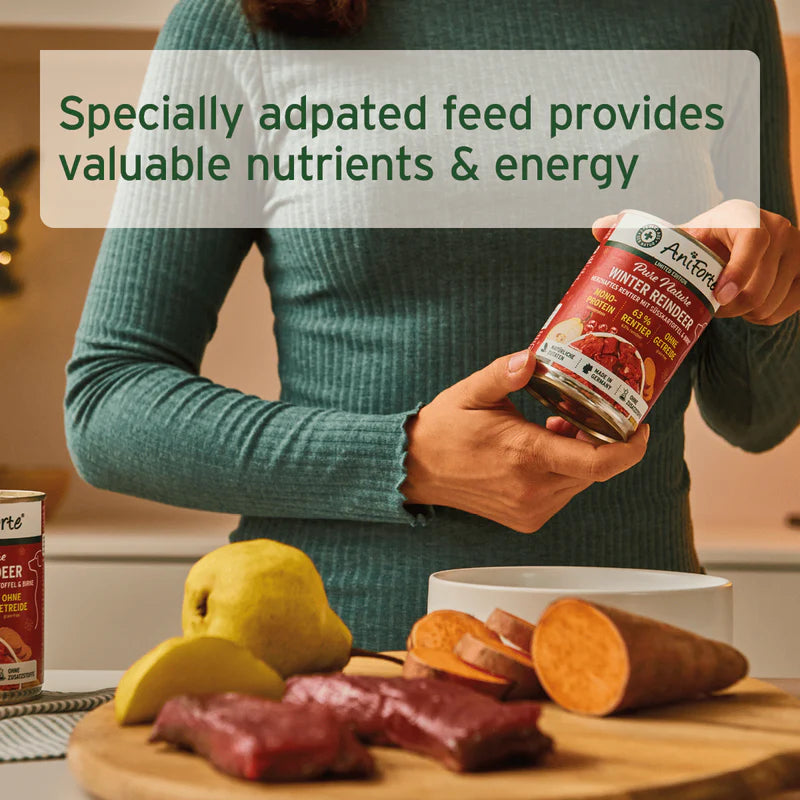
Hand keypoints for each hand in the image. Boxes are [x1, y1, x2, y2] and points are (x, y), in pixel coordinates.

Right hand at [401, 350, 649, 532]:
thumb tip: (533, 356)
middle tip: (584, 412)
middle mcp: (533, 489)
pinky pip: (563, 492)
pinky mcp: (526, 518)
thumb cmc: (444, 428)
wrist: (416, 469)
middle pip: (594, 469)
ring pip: (580, 481)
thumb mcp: (473, 391)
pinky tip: (543, 448)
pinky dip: (564, 470)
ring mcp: (530, 509)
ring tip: (555, 426)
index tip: (641, 427)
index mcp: (526, 455)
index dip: (631, 448)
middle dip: (600, 440)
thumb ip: (506, 373)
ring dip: (580, 455)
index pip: (599, 463)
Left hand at [593, 201, 799, 325]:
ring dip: (747, 313)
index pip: (755, 239)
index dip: (740, 271)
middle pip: (764, 282)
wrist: (735, 248)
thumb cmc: (699, 246)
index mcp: (743, 215)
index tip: (718, 297)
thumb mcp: (675, 238)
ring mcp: (799, 250)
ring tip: (728, 303)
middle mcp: (779, 226)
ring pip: (775, 301)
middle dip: (734, 306)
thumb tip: (598, 226)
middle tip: (711, 307)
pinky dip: (766, 315)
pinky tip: (749, 306)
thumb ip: (637, 232)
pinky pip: (789, 308)